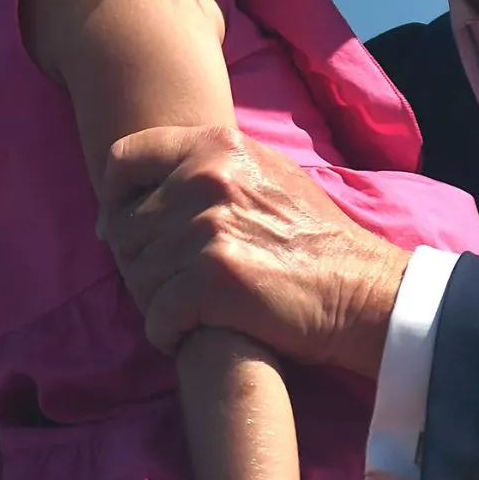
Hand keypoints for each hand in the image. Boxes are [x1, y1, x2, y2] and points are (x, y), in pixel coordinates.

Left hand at [95, 125, 410, 376]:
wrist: (362, 289)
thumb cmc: (315, 238)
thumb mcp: (268, 173)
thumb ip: (209, 166)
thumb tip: (136, 189)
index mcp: (218, 145)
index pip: (125, 157)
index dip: (115, 196)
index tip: (124, 226)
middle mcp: (209, 178)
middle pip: (125, 229)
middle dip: (141, 264)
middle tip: (176, 284)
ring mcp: (210, 227)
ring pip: (137, 277)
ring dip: (157, 303)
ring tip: (192, 309)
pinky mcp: (214, 279)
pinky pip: (156, 317)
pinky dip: (169, 334)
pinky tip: (194, 333)